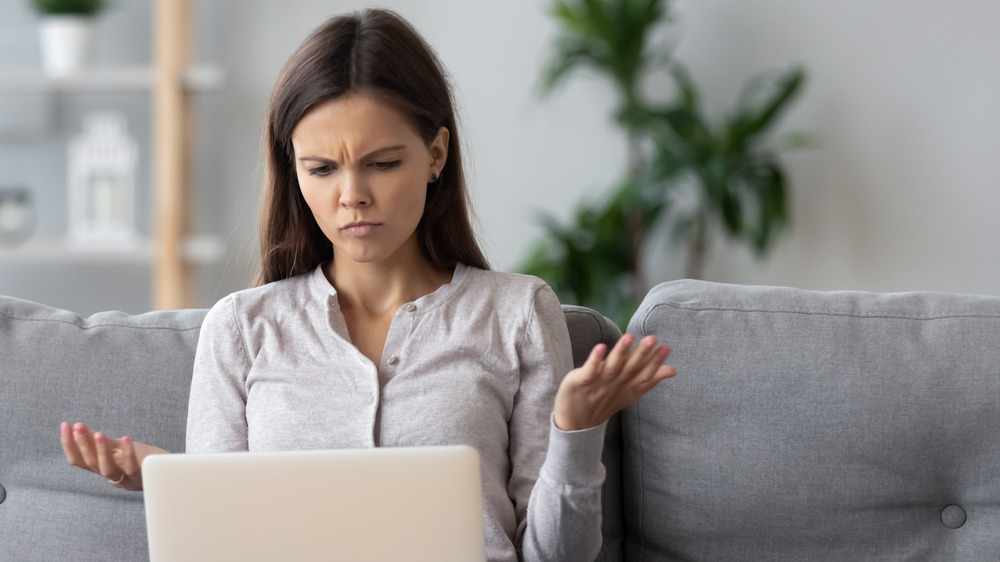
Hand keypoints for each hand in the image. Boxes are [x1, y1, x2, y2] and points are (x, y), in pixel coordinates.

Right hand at [60, 422, 166, 490]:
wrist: (170, 471)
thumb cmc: (143, 457)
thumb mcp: (120, 447)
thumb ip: (102, 441)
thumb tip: (79, 428)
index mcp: (102, 468)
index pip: (78, 460)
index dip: (69, 444)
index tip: (65, 425)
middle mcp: (111, 477)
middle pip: (91, 464)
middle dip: (82, 444)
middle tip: (77, 426)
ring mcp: (126, 480)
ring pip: (107, 469)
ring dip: (101, 451)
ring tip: (98, 433)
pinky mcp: (142, 478)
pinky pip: (132, 468)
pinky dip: (128, 454)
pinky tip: (125, 439)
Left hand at [553, 334, 675, 430]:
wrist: (578, 422)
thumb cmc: (607, 400)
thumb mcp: (631, 392)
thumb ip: (651, 379)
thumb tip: (673, 370)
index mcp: (629, 386)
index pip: (646, 374)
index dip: (656, 361)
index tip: (667, 347)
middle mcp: (616, 384)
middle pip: (631, 368)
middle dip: (642, 353)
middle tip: (653, 339)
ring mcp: (599, 383)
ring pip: (612, 366)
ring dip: (621, 352)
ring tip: (629, 337)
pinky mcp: (582, 381)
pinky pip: (589, 369)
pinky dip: (595, 359)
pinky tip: (601, 346)